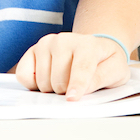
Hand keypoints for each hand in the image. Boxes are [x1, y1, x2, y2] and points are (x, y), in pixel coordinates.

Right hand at [14, 32, 130, 98]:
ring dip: (52, 89)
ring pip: (42, 81)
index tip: (72, 98)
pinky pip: (24, 76)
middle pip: (59, 80)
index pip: (81, 68)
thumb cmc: (105, 62)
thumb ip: (102, 78)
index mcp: (88, 44)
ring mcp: (46, 44)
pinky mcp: (32, 51)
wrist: (93, 49)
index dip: (77, 85)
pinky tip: (48, 78)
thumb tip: (83, 90)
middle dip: (67, 91)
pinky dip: (33, 84)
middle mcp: (64, 40)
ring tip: (65, 80)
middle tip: (77, 86)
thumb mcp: (116, 71)